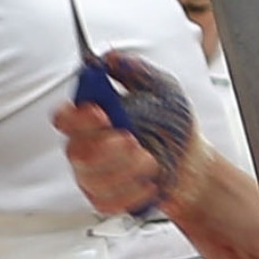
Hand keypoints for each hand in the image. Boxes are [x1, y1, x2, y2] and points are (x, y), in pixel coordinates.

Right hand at [53, 51, 196, 216]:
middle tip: (133, 140)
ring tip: (150, 160)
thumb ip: (133, 70)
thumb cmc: (173, 126)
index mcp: (93, 116)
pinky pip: (105, 201)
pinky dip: (131, 192)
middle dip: (109, 148)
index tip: (104, 114)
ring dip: (126, 170)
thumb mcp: (160, 87)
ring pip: (91, 178)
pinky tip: (148, 181)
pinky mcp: (104, 198)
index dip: (79, 117)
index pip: (64, 117)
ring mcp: (92, 174)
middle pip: (76, 151)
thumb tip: (109, 57)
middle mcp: (87, 146)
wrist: (193, 162)